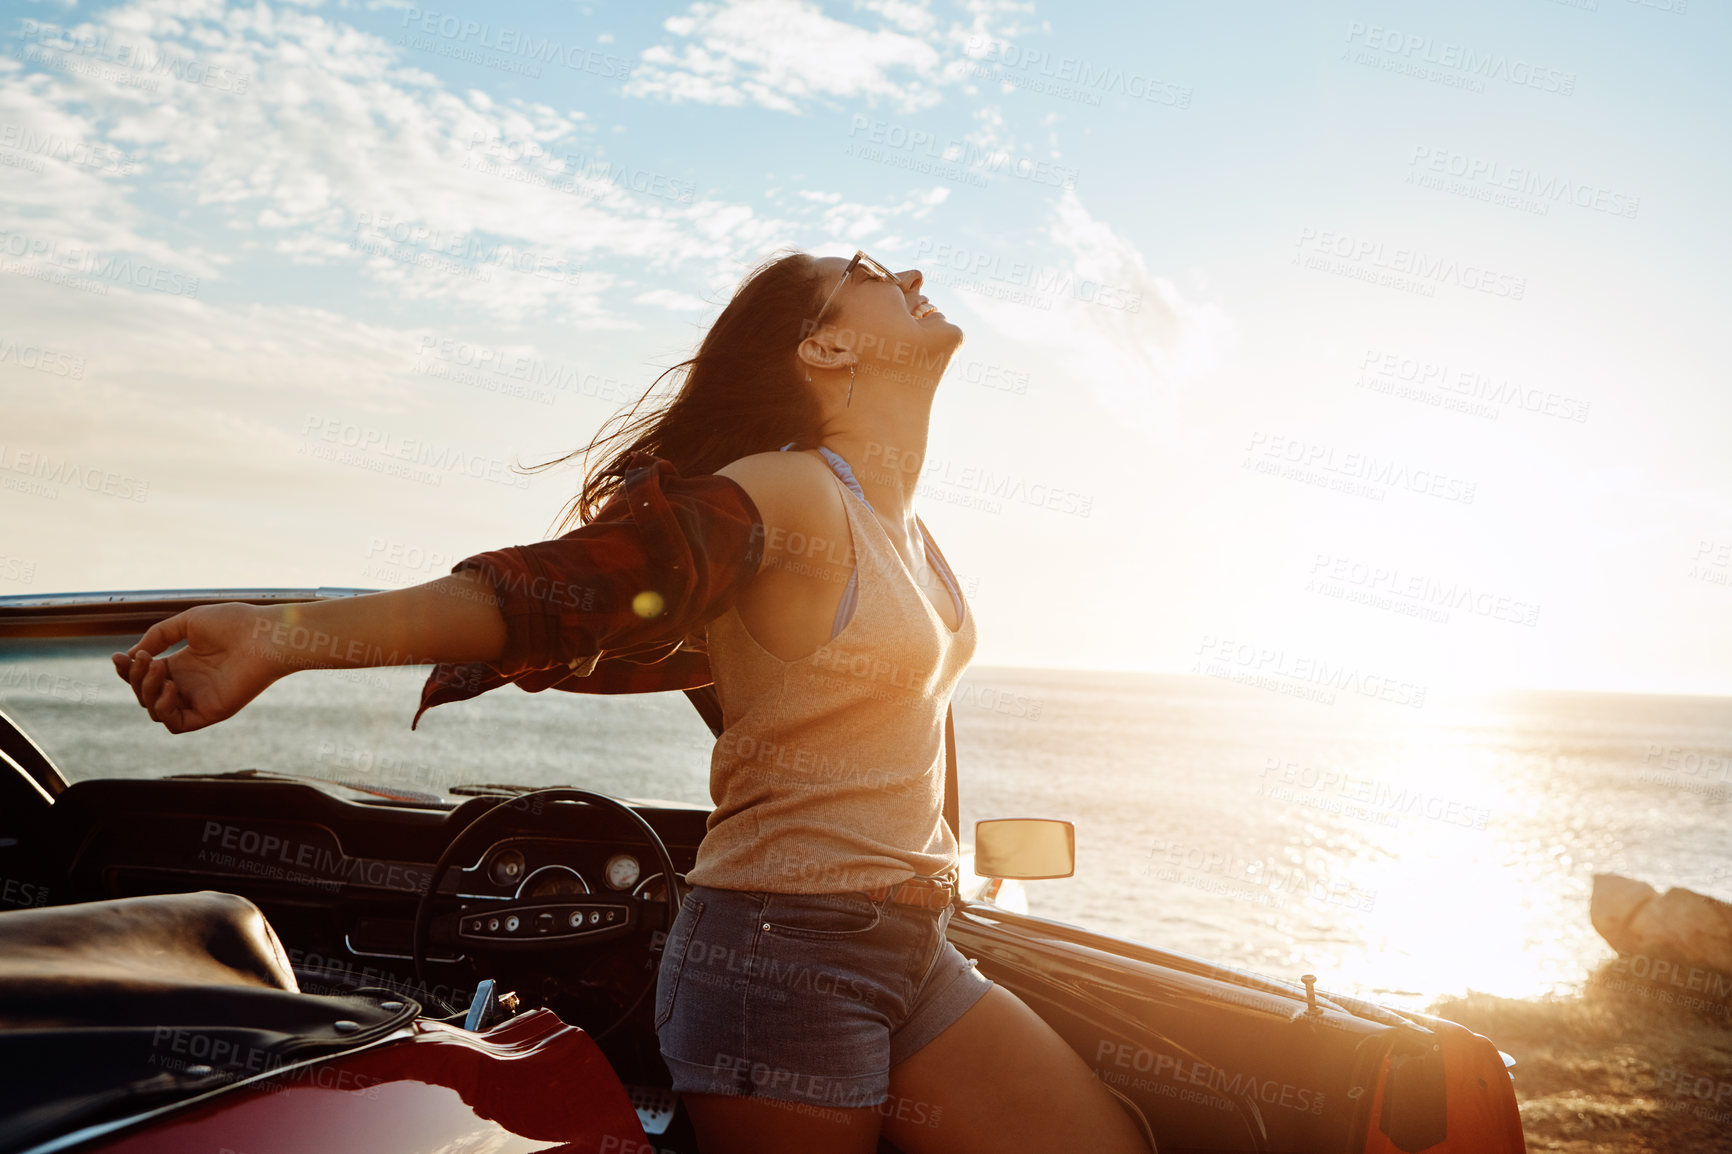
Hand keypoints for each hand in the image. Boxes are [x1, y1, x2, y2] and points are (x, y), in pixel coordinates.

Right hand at [111, 604, 286, 733]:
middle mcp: (190, 684)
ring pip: (155, 710)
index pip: (145, 675)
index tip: (118, 657)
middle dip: (134, 678)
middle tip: (145, 659)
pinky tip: (170, 687)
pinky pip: (175, 724)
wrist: (266, 635)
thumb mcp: (187, 622)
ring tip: (159, 668)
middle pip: (144, 693)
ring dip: (145, 691)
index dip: (127, 670)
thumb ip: (158, 636)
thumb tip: (132, 656)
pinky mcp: (210, 712)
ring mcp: (199, 699)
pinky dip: (163, 709)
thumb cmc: (234, 623)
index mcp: (184, 663)